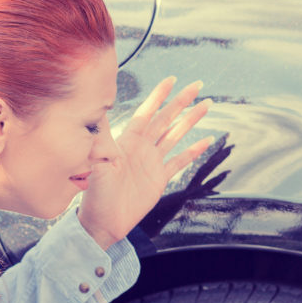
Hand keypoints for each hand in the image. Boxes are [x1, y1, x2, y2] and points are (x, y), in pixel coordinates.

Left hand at [78, 77, 212, 248]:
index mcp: (126, 141)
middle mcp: (141, 147)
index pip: (146, 113)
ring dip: (190, 120)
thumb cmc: (94, 193)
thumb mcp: (95, 164)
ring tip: (206, 106)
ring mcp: (151, 162)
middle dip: (181, 102)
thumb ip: (100, 140)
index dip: (158, 96)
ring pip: (175, 135)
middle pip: (165, 119)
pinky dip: (194, 151)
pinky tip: (206, 140)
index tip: (171, 80)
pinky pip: (180, 161)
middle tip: (197, 85)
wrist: (103, 222)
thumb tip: (98, 114)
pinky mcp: (159, 178)